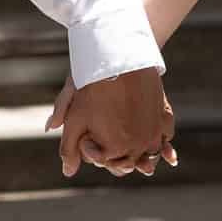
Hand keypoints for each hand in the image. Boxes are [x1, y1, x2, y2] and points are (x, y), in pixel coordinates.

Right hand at [47, 70, 175, 177]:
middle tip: (145, 168)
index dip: (109, 162)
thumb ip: (63, 106)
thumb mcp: (77, 85)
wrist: (119, 52)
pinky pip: (158, 140)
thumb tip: (50, 127)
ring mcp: (133, 128)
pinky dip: (164, 148)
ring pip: (141, 152)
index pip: (100, 156)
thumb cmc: (93, 70)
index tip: (121, 165)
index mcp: (94, 131)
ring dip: (149, 160)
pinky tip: (170, 156)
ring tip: (157, 163)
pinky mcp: (150, 119)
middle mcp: (113, 133)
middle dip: (133, 164)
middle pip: (123, 157)